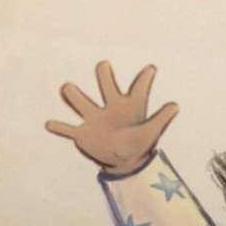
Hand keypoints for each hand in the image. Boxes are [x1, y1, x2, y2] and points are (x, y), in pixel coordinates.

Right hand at [45, 61, 177, 176]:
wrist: (124, 160)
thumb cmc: (139, 142)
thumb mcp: (152, 132)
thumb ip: (162, 118)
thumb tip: (175, 105)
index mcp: (128, 105)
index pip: (138, 88)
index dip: (145, 79)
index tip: (153, 69)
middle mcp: (110, 106)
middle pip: (105, 85)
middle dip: (104, 75)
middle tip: (105, 66)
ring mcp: (94, 119)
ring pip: (80, 102)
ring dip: (73, 96)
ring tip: (68, 88)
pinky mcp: (82, 134)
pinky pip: (68, 129)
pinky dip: (59, 127)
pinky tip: (50, 124)